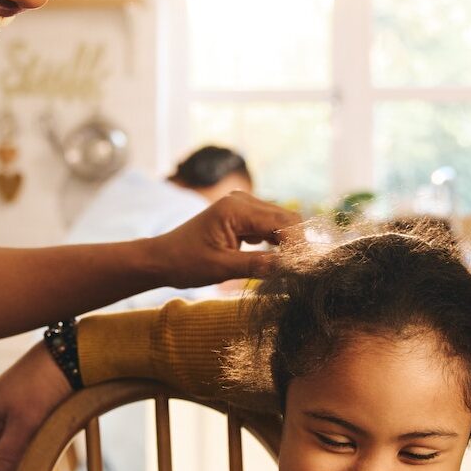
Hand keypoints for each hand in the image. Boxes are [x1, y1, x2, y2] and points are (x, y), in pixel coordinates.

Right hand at [0, 340, 70, 470]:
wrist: (70, 356)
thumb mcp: (24, 424)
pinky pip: (20, 435)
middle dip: (4, 463)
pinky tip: (45, 441)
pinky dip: (30, 443)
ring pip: (5, 444)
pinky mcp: (26, 410)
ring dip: (20, 454)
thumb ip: (6, 456)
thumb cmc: (43, 385)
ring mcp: (8, 411)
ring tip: (39, 451)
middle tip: (28, 465)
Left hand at [150, 192, 298, 289]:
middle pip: (285, 219)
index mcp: (236, 209)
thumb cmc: (185, 262)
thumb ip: (257, 265)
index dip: (299, 243)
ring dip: (288, 243)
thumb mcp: (222, 267)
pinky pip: (267, 226)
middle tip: (304, 269)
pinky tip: (277, 259)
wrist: (162, 259)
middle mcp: (242, 201)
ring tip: (293, 267)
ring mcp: (241, 207)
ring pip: (279, 222)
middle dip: (297, 242)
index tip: (308, 266)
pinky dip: (275, 242)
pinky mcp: (240, 217)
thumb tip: (290, 267)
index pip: (282, 222)